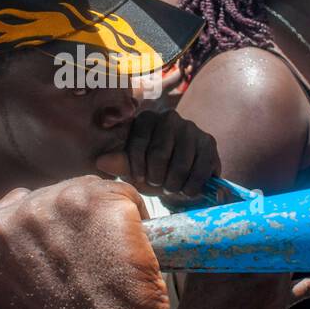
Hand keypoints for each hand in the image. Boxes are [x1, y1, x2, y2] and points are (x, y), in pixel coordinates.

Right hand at [0, 177, 169, 308]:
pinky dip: (135, 215)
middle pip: (54, 193)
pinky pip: (123, 192)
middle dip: (76, 219)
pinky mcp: (95, 199)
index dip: (49, 224)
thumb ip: (10, 255)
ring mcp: (54, 203)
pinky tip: (131, 247)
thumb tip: (27, 235)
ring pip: (87, 189)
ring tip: (111, 253)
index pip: (20, 205)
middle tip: (93, 255)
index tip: (65, 244)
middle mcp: (15, 214)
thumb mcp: (12, 292)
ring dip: (104, 214)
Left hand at [94, 110, 219, 199]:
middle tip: (158, 185)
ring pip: (180, 165)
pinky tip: (186, 191)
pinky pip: (199, 171)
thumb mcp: (133, 169)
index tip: (139, 180)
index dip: (137, 168)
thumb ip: (118, 164)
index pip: (137, 144)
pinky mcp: (209, 142)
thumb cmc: (151, 171)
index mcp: (146, 119)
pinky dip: (191, 187)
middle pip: (159, 154)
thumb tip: (100, 161)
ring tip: (171, 188)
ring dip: (174, 185)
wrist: (180, 179)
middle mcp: (169, 117)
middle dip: (156, 178)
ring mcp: (191, 128)